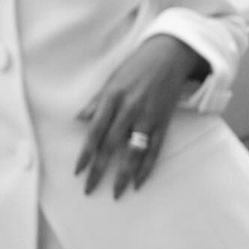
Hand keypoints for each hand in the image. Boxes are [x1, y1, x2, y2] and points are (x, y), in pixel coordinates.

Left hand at [75, 35, 206, 197]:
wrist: (170, 54)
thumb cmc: (136, 66)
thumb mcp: (111, 79)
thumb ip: (96, 101)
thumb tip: (79, 119)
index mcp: (113, 98)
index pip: (95, 132)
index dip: (86, 154)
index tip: (78, 171)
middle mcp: (129, 109)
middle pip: (111, 146)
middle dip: (99, 170)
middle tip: (90, 189)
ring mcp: (148, 117)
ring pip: (134, 152)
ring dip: (124, 175)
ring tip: (116, 193)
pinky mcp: (163, 122)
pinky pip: (155, 150)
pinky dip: (147, 168)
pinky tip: (139, 183)